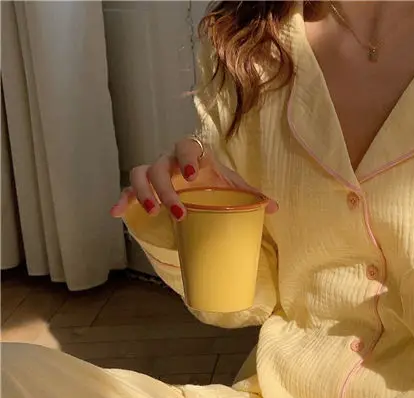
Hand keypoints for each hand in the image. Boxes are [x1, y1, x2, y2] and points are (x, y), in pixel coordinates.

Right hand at [110, 137, 277, 221]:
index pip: (187, 146)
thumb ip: (251, 194)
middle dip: (166, 189)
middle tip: (177, 212)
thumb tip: (275, 207)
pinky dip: (122, 199)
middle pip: (160, 167)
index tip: (192, 174)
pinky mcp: (144, 188)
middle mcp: (170, 161)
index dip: (187, 157)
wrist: (202, 184)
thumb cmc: (217, 183)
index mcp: (194, 155)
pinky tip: (117, 213)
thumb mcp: (233, 186)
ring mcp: (155, 173)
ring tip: (151, 211)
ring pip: (140, 173)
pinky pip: (128, 189)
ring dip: (143, 192)